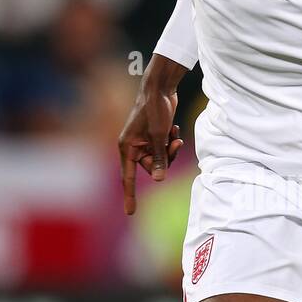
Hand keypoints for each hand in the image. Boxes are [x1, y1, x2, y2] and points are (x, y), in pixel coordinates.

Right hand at [118, 72, 183, 215]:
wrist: (160, 88)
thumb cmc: (155, 110)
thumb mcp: (159, 137)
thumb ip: (159, 159)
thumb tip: (159, 180)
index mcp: (127, 148)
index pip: (129, 177)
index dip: (130, 195)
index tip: (130, 212)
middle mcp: (133, 147)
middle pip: (151, 168)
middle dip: (165, 158)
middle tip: (174, 144)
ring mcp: (143, 142)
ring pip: (160, 159)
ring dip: (170, 149)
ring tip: (174, 134)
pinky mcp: (154, 137)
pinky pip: (164, 149)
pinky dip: (171, 142)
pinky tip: (174, 129)